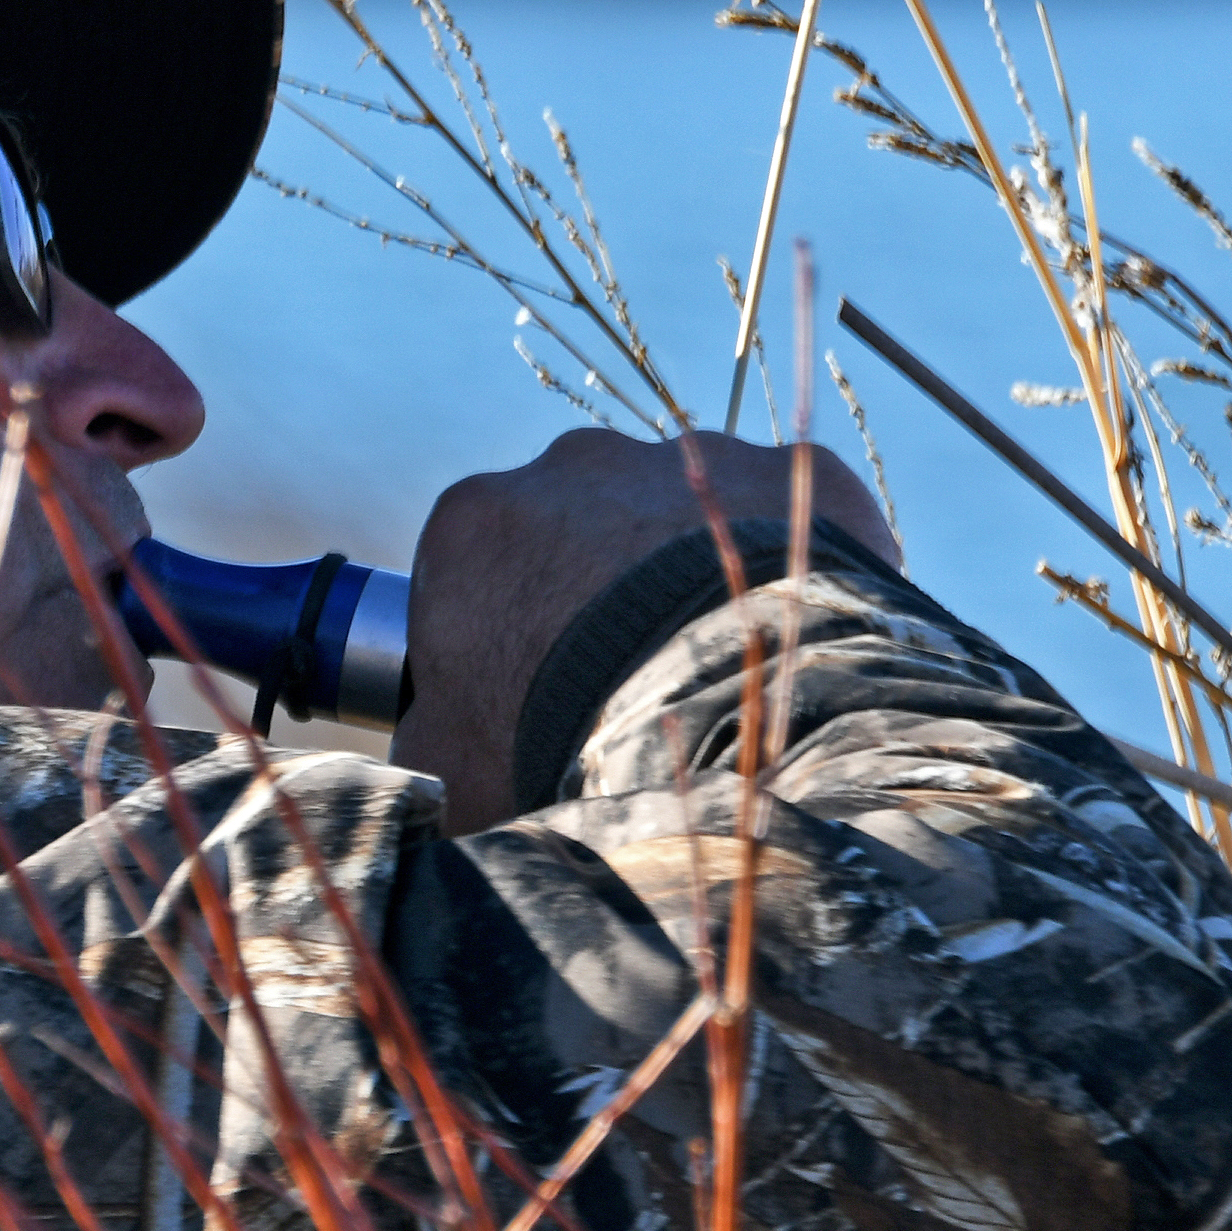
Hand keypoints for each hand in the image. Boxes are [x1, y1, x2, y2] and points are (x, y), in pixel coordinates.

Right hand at [393, 427, 895, 832]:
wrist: (727, 734)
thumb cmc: (564, 755)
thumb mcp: (448, 771)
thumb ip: (430, 733)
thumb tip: (430, 738)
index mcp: (476, 525)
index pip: (480, 565)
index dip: (508, 631)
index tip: (539, 690)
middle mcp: (577, 466)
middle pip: (584, 525)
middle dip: (606, 590)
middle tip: (641, 680)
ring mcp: (696, 459)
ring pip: (688, 516)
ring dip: (697, 575)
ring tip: (727, 670)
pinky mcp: (801, 476)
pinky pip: (789, 518)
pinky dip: (792, 569)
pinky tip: (800, 641)